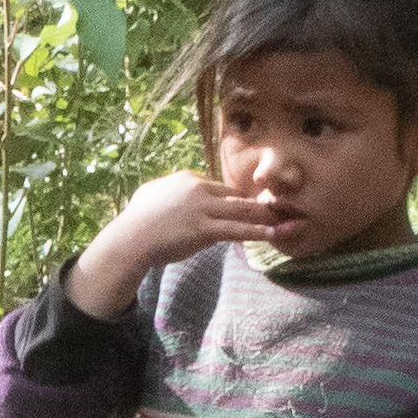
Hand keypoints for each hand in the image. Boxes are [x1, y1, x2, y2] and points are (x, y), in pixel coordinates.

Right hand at [67, 172, 288, 317]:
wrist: (130, 238)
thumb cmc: (135, 220)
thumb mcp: (150, 195)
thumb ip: (164, 191)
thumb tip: (165, 192)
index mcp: (188, 178)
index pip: (218, 188)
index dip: (232, 201)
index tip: (243, 210)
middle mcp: (200, 189)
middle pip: (235, 196)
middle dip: (256, 204)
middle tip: (277, 210)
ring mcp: (204, 209)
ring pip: (241, 210)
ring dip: (264, 216)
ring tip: (286, 220)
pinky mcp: (205, 229)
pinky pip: (236, 230)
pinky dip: (257, 232)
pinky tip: (273, 234)